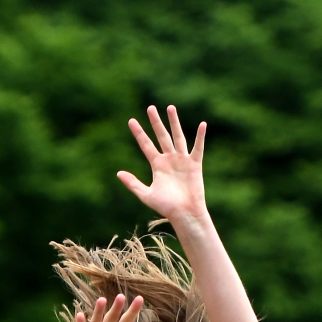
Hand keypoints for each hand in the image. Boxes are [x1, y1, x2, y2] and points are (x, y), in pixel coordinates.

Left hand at [118, 105, 206, 223]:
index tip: (131, 121)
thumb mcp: (146, 195)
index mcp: (157, 165)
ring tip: (170, 108)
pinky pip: (197, 148)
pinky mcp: (194, 164)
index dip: (139, 133)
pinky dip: (200, 137)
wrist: (184, 213)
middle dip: (156, 122)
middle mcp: (169, 159)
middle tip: (150, 107)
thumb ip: (133, 184)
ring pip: (177, 137)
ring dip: (174, 122)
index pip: (146, 145)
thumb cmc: (166, 207)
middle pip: (161, 136)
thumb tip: (118, 173)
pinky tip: (203, 124)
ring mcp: (182, 160)